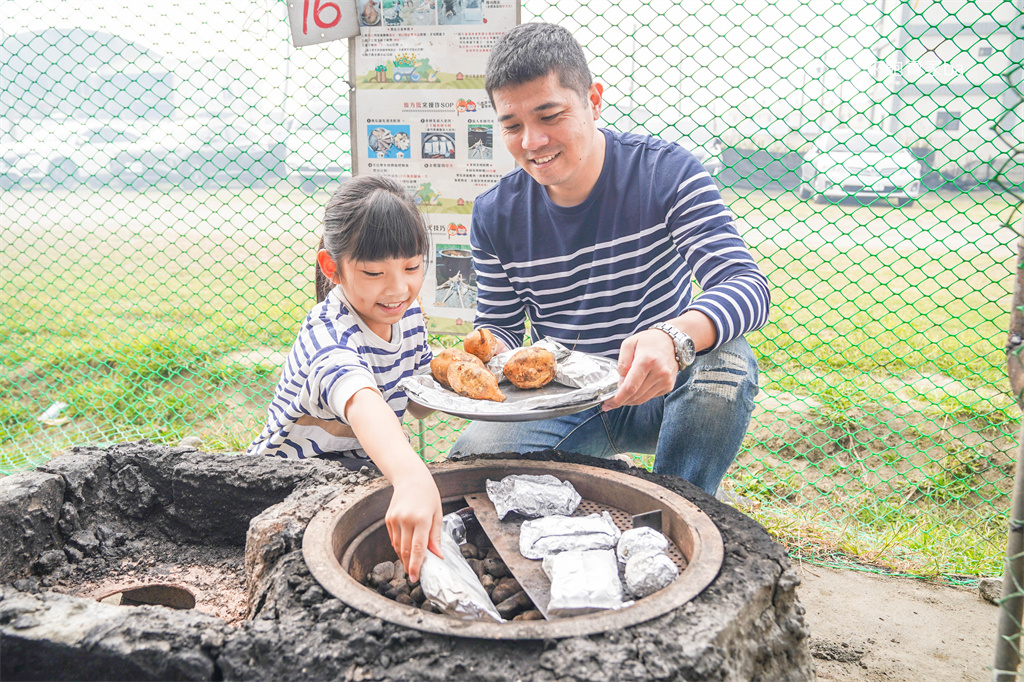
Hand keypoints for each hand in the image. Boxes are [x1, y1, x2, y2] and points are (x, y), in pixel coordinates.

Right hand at [384, 467, 442, 582]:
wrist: (411, 479)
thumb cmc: (428, 496)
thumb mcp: (437, 514)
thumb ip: (436, 537)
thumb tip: (438, 556)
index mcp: (422, 519)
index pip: (418, 548)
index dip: (416, 566)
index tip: (416, 578)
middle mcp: (406, 519)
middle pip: (406, 550)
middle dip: (409, 566)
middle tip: (414, 576)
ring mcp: (395, 519)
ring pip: (397, 547)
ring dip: (404, 558)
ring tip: (411, 566)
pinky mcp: (388, 519)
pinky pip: (393, 539)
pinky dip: (399, 547)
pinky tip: (405, 551)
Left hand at [602, 329, 677, 410]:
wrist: (671, 341)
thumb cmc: (649, 341)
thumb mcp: (629, 344)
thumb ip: (622, 362)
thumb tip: (621, 381)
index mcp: (647, 361)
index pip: (630, 386)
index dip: (618, 398)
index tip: (608, 403)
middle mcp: (659, 372)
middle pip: (635, 395)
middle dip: (621, 401)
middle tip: (610, 402)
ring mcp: (665, 380)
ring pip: (642, 399)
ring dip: (629, 401)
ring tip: (621, 397)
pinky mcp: (668, 386)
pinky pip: (650, 397)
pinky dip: (640, 396)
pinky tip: (634, 390)